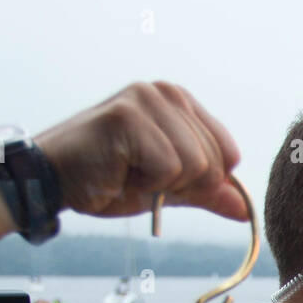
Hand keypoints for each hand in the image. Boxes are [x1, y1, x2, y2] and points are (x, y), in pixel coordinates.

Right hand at [36, 81, 247, 222]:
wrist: (56, 181)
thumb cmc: (108, 180)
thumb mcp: (168, 188)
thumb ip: (207, 194)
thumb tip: (246, 210)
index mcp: (180, 102)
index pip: (227, 153)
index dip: (202, 181)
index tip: (165, 178)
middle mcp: (166, 92)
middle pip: (214, 162)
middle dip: (182, 184)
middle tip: (142, 176)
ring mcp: (147, 100)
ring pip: (195, 165)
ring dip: (162, 184)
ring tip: (130, 172)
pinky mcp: (129, 117)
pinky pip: (169, 168)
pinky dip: (147, 183)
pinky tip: (119, 171)